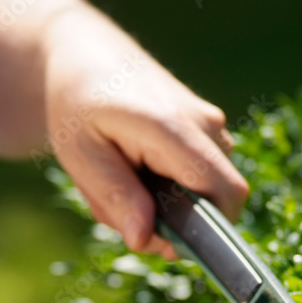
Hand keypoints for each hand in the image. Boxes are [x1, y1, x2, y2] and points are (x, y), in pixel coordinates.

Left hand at [0, 0, 248, 256]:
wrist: (87, 58)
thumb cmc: (77, 105)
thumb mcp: (80, 156)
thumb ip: (116, 196)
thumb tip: (144, 238)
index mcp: (171, 128)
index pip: (224, 192)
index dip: (209, 232)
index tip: (166, 245)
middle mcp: (204, 123)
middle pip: (217, 201)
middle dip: (176, 223)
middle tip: (121, 212)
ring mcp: (212, 123)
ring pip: (208, 192)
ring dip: (168, 205)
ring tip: (123, 183)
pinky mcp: (212, 129)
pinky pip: (204, 176)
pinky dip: (173, 188)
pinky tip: (139, 172)